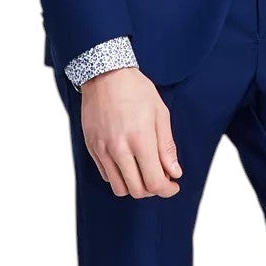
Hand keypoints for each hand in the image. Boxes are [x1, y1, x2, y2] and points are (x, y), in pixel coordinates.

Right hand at [81, 67, 182, 197]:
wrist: (104, 75)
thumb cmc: (136, 90)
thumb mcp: (160, 114)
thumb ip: (167, 147)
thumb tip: (174, 173)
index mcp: (140, 140)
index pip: (154, 182)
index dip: (167, 190)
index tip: (173, 185)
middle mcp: (119, 149)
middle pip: (137, 190)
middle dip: (153, 190)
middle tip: (160, 177)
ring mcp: (103, 150)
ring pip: (119, 188)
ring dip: (135, 186)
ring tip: (143, 172)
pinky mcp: (92, 148)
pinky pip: (106, 175)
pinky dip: (119, 176)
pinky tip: (128, 163)